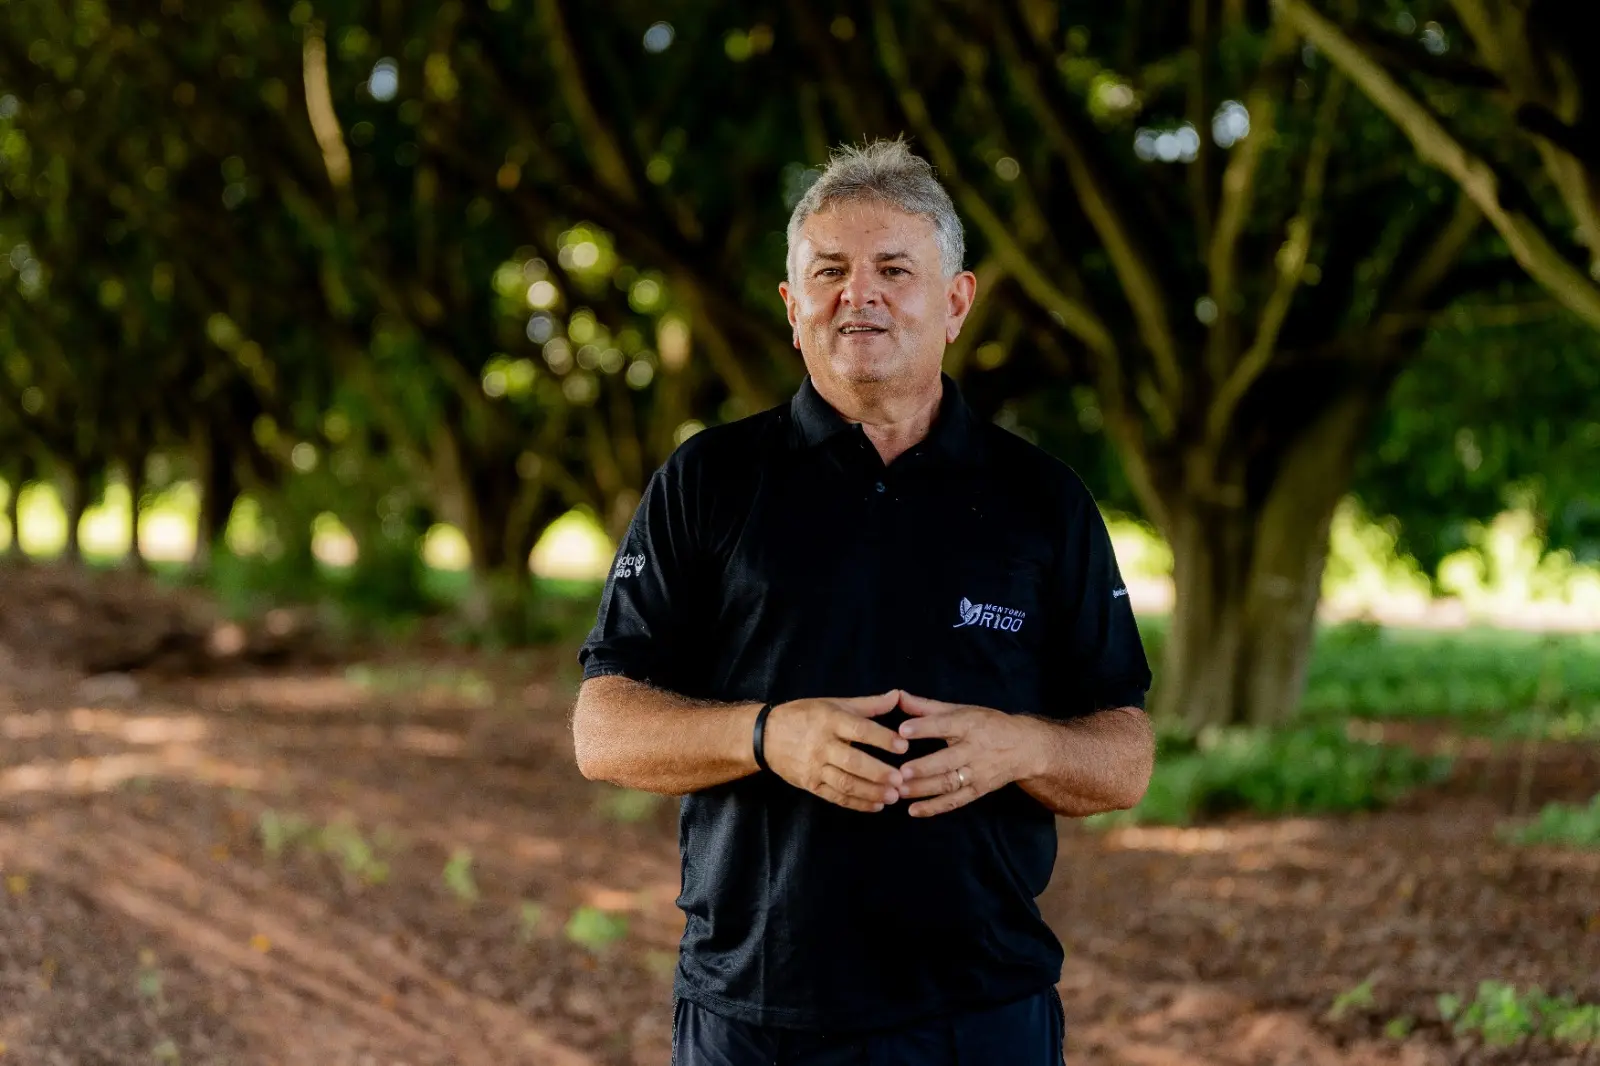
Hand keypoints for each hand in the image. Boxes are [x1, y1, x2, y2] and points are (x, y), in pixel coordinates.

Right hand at [762, 691, 908, 811]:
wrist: (765, 736)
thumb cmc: (805, 716)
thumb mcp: (834, 704)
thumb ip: (868, 704)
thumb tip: (898, 696)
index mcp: (829, 720)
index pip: (858, 729)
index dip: (882, 738)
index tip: (903, 746)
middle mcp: (821, 744)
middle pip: (852, 761)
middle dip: (878, 772)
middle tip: (901, 780)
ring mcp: (814, 767)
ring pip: (845, 783)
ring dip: (871, 792)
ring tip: (893, 796)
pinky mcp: (810, 784)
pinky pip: (835, 797)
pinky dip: (857, 803)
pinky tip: (876, 805)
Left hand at [895, 692, 1042, 816]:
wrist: (1025, 748)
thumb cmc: (988, 725)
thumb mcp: (961, 710)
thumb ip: (927, 707)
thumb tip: (897, 695)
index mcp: (969, 724)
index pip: (945, 726)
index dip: (924, 728)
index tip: (902, 730)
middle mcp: (974, 750)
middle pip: (948, 760)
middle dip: (924, 767)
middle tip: (901, 772)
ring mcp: (977, 773)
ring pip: (949, 783)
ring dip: (924, 789)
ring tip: (900, 791)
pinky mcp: (978, 790)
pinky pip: (955, 801)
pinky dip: (934, 808)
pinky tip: (913, 811)